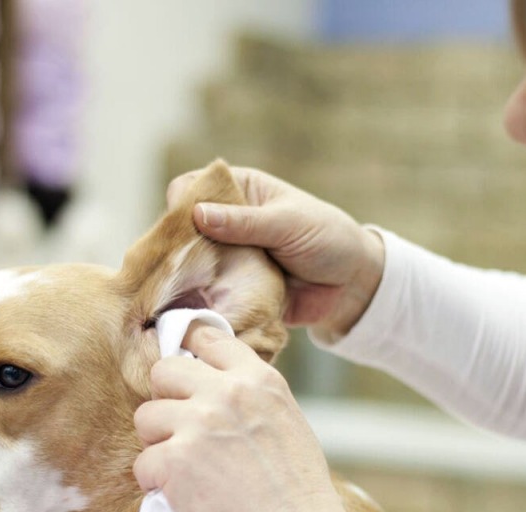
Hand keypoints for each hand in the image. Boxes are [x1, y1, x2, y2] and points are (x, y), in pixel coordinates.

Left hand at [132, 323, 359, 511]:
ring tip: (183, 468)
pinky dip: (155, 483)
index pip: (207, 337)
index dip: (189, 355)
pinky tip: (181, 495)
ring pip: (145, 416)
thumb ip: (249, 397)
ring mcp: (196, 424)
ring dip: (157, 443)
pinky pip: (142, 463)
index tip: (184, 377)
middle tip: (179, 431)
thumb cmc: (298, 490)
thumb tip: (211, 387)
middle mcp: (226, 392)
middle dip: (166, 400)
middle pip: (164, 371)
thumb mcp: (286, 420)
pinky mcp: (174, 461)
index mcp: (258, 379)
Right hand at [166, 166, 385, 337]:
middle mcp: (226, 222)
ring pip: (190, 264)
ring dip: (185, 278)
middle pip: (182, 229)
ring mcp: (227, 257)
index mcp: (239, 191)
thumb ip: (244, 222)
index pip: (192, 186)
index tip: (178, 226)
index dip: (180, 203)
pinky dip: (200, 302)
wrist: (352, 287)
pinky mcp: (232, 289)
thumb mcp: (287, 223)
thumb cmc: (327, 239)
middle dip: (175, 247)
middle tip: (173, 267)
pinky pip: (207, 294)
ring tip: (176, 292)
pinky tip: (190, 311)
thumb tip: (197, 214)